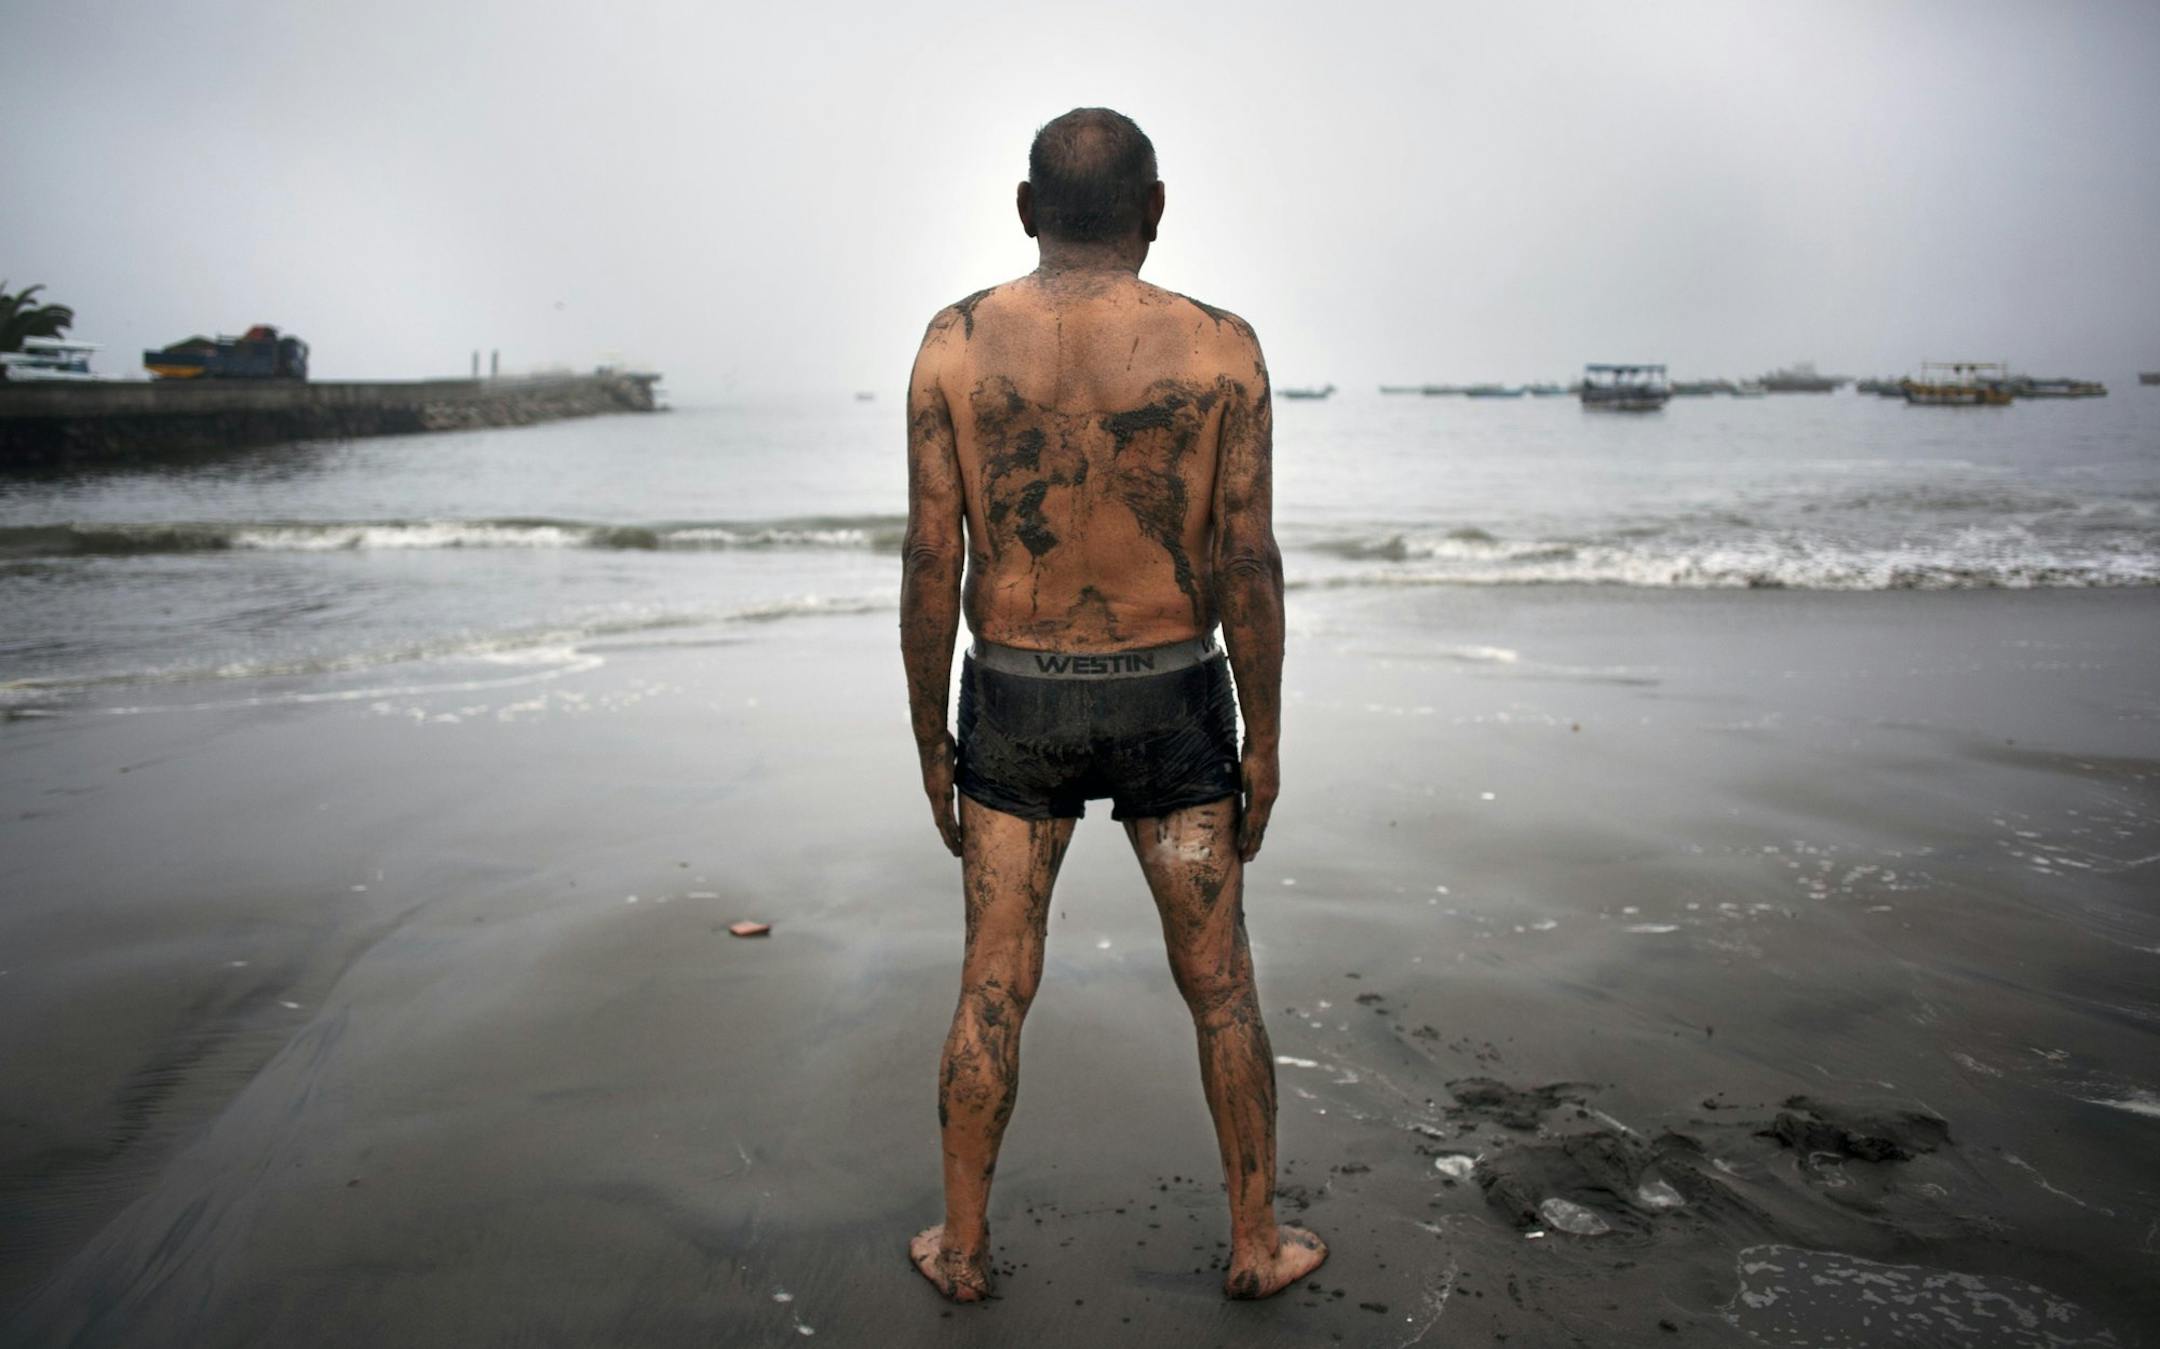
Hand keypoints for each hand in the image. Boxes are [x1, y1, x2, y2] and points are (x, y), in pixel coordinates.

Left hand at [918, 732, 962, 857]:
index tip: (953, 836)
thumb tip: (962, 761)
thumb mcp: (950, 759)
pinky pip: (945, 814)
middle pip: (941, 822)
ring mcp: (935, 794)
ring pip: (942, 823)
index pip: (942, 812)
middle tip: (955, 851)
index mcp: (936, 788)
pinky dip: (950, 828)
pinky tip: (955, 837)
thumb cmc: (941, 744)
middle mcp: (934, 794)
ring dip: (949, 838)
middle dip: (948, 837)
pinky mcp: (940, 792)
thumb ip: (955, 766)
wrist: (932, 738)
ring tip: (956, 851)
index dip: (947, 825)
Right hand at [1236, 742, 1278, 861]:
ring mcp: (1266, 800)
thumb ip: (1247, 773)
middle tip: (1249, 857)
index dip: (1256, 830)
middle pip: (1260, 826)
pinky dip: (1247, 835)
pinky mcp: (1260, 798)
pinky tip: (1242, 845)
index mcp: (1267, 791)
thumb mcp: (1250, 765)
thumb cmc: (1256, 748)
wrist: (1264, 742)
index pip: (1260, 815)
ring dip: (1251, 844)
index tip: (1252, 842)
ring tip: (1246, 857)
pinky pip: (1252, 821)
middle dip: (1254, 842)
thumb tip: (1241, 771)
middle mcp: (1269, 798)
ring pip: (1257, 828)